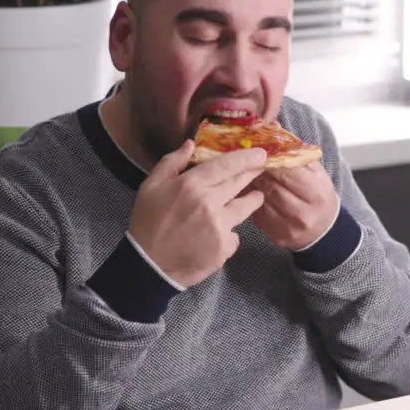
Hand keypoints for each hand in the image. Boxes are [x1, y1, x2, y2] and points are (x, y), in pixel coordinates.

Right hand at [128, 140, 266, 286]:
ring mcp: (218, 226)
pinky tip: (222, 232)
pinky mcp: (223, 247)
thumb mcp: (150, 186)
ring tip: (255, 197)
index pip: (226, 166)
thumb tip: (191, 144)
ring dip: (252, 201)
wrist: (149, 265)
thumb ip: (171, 163)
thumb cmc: (147, 223)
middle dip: (252, 174)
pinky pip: (234, 235)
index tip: (260, 153)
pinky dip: (230, 232)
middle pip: (239, 184)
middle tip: (261, 168)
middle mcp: (208, 203)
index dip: (246, 158)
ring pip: (244, 209)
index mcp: (190, 185)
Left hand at [250, 162, 339, 250]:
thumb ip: (299, 157)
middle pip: (273, 187)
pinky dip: (250, 202)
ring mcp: (289, 227)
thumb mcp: (317, 174)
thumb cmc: (318, 195)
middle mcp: (304, 213)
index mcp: (317, 193)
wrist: (323, 230)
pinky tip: (249, 193)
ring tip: (247, 176)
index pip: (289, 173)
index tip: (263, 154)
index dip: (272, 162)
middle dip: (259, 173)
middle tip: (251, 164)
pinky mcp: (276, 236)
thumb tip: (277, 139)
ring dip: (252, 186)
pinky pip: (257, 215)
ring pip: (262, 201)